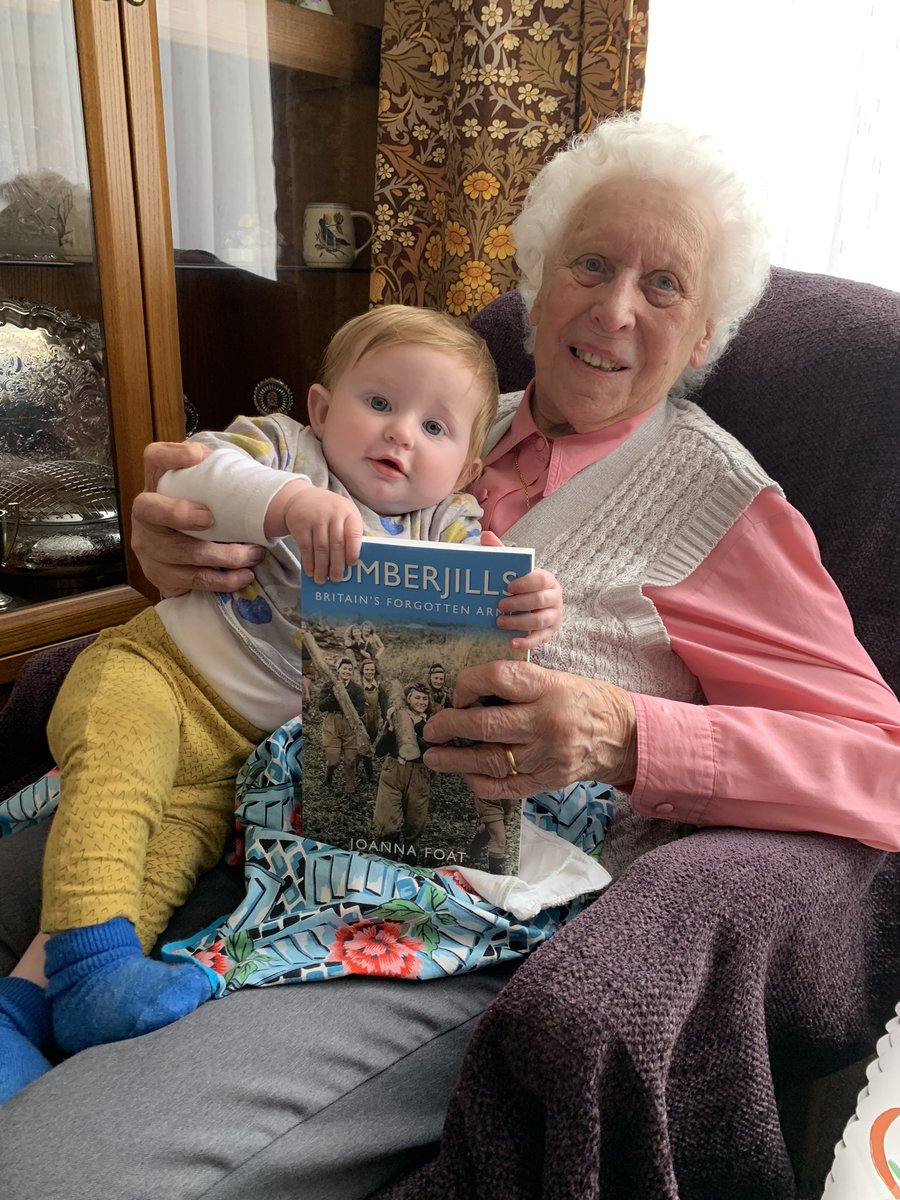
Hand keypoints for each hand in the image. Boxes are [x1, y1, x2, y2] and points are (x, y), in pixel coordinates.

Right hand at [132, 442, 263, 595]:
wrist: (182, 561)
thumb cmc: (201, 518)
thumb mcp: (204, 496)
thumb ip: (215, 480)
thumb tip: (247, 472)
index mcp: (157, 485)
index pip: (153, 458)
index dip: (171, 455)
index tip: (200, 458)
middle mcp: (145, 515)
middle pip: (151, 509)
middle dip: (180, 514)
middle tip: (211, 518)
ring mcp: (147, 547)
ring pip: (182, 552)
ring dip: (223, 555)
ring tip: (253, 554)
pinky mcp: (159, 575)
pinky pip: (193, 579)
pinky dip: (223, 580)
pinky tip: (244, 577)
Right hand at [277, 484, 363, 583]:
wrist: (303, 498)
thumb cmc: (330, 513)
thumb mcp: (344, 515)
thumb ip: (351, 534)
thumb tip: (354, 563)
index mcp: (348, 513)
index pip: (353, 534)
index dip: (353, 550)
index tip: (352, 564)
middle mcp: (333, 514)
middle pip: (336, 544)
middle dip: (337, 565)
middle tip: (336, 579)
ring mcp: (316, 519)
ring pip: (321, 548)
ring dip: (321, 567)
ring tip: (322, 580)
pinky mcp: (301, 524)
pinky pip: (305, 547)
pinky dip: (308, 562)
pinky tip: (310, 572)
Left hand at [422, 659, 636, 798]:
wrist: (624, 736)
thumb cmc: (584, 701)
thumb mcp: (557, 678)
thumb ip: (519, 686)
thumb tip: (469, 695)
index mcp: (548, 688)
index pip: (498, 678)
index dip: (468, 684)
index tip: (458, 693)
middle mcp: (546, 722)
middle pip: (487, 724)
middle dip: (451, 726)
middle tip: (431, 729)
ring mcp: (547, 756)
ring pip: (491, 760)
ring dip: (456, 760)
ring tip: (433, 757)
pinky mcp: (548, 781)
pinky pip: (506, 786)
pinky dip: (481, 783)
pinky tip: (466, 775)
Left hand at [480, 531, 562, 650]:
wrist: (539, 606)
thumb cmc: (524, 586)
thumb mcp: (515, 570)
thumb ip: (501, 552)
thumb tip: (485, 535)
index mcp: (547, 580)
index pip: (541, 580)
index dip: (525, 583)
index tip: (508, 586)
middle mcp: (554, 598)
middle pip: (539, 601)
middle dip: (518, 604)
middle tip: (499, 606)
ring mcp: (553, 617)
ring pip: (539, 621)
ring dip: (518, 623)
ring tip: (499, 622)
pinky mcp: (549, 634)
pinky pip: (539, 640)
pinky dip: (526, 642)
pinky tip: (511, 642)